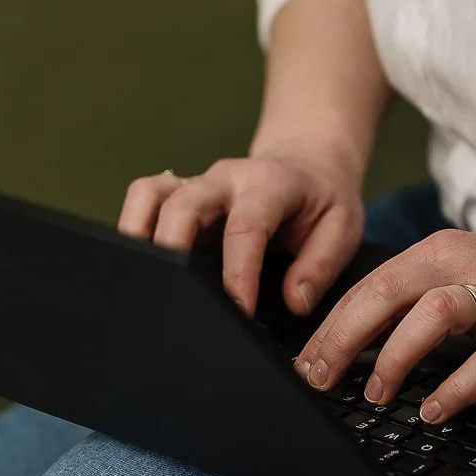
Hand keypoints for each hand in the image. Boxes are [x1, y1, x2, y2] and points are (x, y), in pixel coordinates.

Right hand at [117, 152, 363, 318]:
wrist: (308, 164)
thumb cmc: (323, 200)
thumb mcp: (343, 227)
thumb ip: (321, 264)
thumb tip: (294, 301)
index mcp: (271, 185)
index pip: (246, 226)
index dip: (238, 272)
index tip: (238, 311)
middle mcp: (227, 179)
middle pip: (185, 204)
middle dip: (175, 252)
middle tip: (179, 301)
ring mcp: (199, 185)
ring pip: (152, 194)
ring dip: (138, 234)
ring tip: (140, 281)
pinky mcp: (180, 195)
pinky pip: (144, 198)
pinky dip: (132, 227)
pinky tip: (137, 264)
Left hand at [293, 222, 475, 421]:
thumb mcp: (470, 273)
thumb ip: (421, 297)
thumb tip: (361, 338)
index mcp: (442, 252)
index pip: (371, 286)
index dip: (330, 326)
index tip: (303, 364)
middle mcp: (466, 268)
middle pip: (388, 294)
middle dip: (343, 339)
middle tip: (317, 380)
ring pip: (432, 317)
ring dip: (395, 356)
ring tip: (375, 394)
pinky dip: (458, 385)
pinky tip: (436, 410)